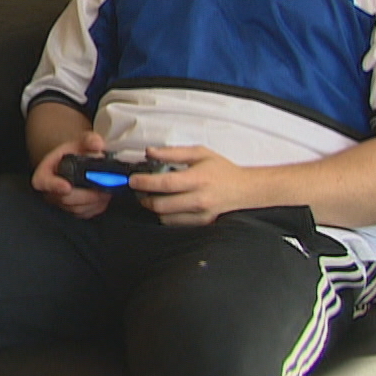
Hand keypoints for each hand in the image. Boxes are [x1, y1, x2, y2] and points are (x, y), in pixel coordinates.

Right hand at [31, 131, 113, 219]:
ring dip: (95, 200)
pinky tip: (104, 194)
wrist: (77, 162)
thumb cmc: (75, 152)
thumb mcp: (80, 141)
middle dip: (86, 193)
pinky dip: (98, 205)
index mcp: (45, 173)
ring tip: (107, 187)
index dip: (54, 185)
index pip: (43, 182)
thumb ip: (89, 140)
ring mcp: (62, 205)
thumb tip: (98, 144)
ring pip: (78, 208)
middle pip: (65, 198)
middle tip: (102, 184)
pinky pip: (87, 213)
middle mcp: (50, 192)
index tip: (67, 186)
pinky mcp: (76, 212)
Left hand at [128, 145, 253, 226]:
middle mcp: (199, 200)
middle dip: (144, 198)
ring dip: (153, 207)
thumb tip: (149, 152)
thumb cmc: (220, 169)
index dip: (145, 182)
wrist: (243, 189)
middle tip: (138, 189)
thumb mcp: (199, 153)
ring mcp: (201, 215)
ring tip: (151, 196)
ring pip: (165, 217)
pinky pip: (175, 223)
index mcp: (198, 179)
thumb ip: (173, 152)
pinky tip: (165, 204)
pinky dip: (165, 215)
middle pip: (162, 205)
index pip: (166, 184)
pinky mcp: (201, 224)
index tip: (132, 180)